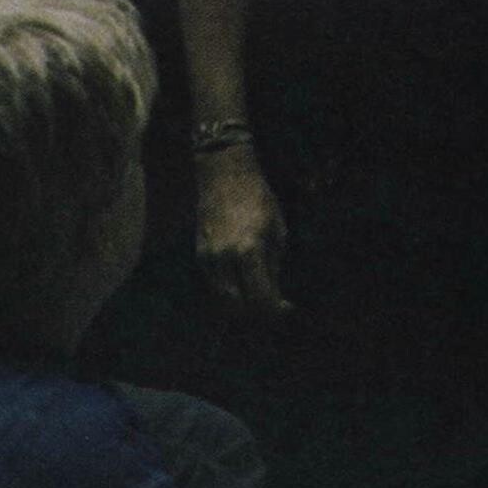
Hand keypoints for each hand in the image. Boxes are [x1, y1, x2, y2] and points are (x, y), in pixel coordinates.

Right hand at [196, 154, 290, 319]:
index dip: (276, 310)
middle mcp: (225, 259)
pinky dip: (230, 292)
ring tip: (261, 297)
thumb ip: (274, 264)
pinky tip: (245, 285)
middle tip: (275, 306)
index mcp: (249, 251)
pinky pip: (215, 286)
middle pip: (240, 307)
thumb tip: (273, 292)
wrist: (224, 174)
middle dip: (259, 312)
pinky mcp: (200, 256)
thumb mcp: (277, 229)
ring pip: (224, 301)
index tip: (288, 308)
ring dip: (243, 306)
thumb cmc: (257, 198)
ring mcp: (209, 259)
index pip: (261, 297)